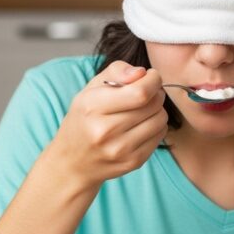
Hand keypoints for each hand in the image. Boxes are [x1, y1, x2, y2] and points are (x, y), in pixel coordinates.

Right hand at [49, 61, 168, 190]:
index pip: (140, 92)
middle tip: (146, 92)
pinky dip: (156, 126)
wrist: (73, 162)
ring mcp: (120, 149)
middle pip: (153, 105)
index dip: (153, 80)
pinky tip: (142, 125)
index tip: (152, 76)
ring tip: (143, 109)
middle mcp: (105, 130)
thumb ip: (117, 71)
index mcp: (92, 107)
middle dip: (156, 93)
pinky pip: (160, 136)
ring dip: (157, 110)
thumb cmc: (85, 118)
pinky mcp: (133, 162)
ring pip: (160, 120)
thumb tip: (142, 73)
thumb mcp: (90, 89)